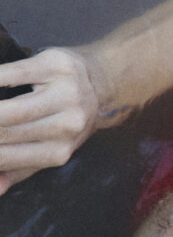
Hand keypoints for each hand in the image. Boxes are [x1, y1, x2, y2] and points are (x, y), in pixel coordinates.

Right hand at [0, 48, 100, 194]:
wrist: (100, 83)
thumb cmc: (65, 118)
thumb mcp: (48, 148)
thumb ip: (18, 169)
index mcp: (59, 150)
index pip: (3, 157)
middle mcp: (67, 125)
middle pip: (2, 133)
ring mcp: (66, 94)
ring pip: (5, 109)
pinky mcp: (57, 66)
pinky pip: (11, 73)